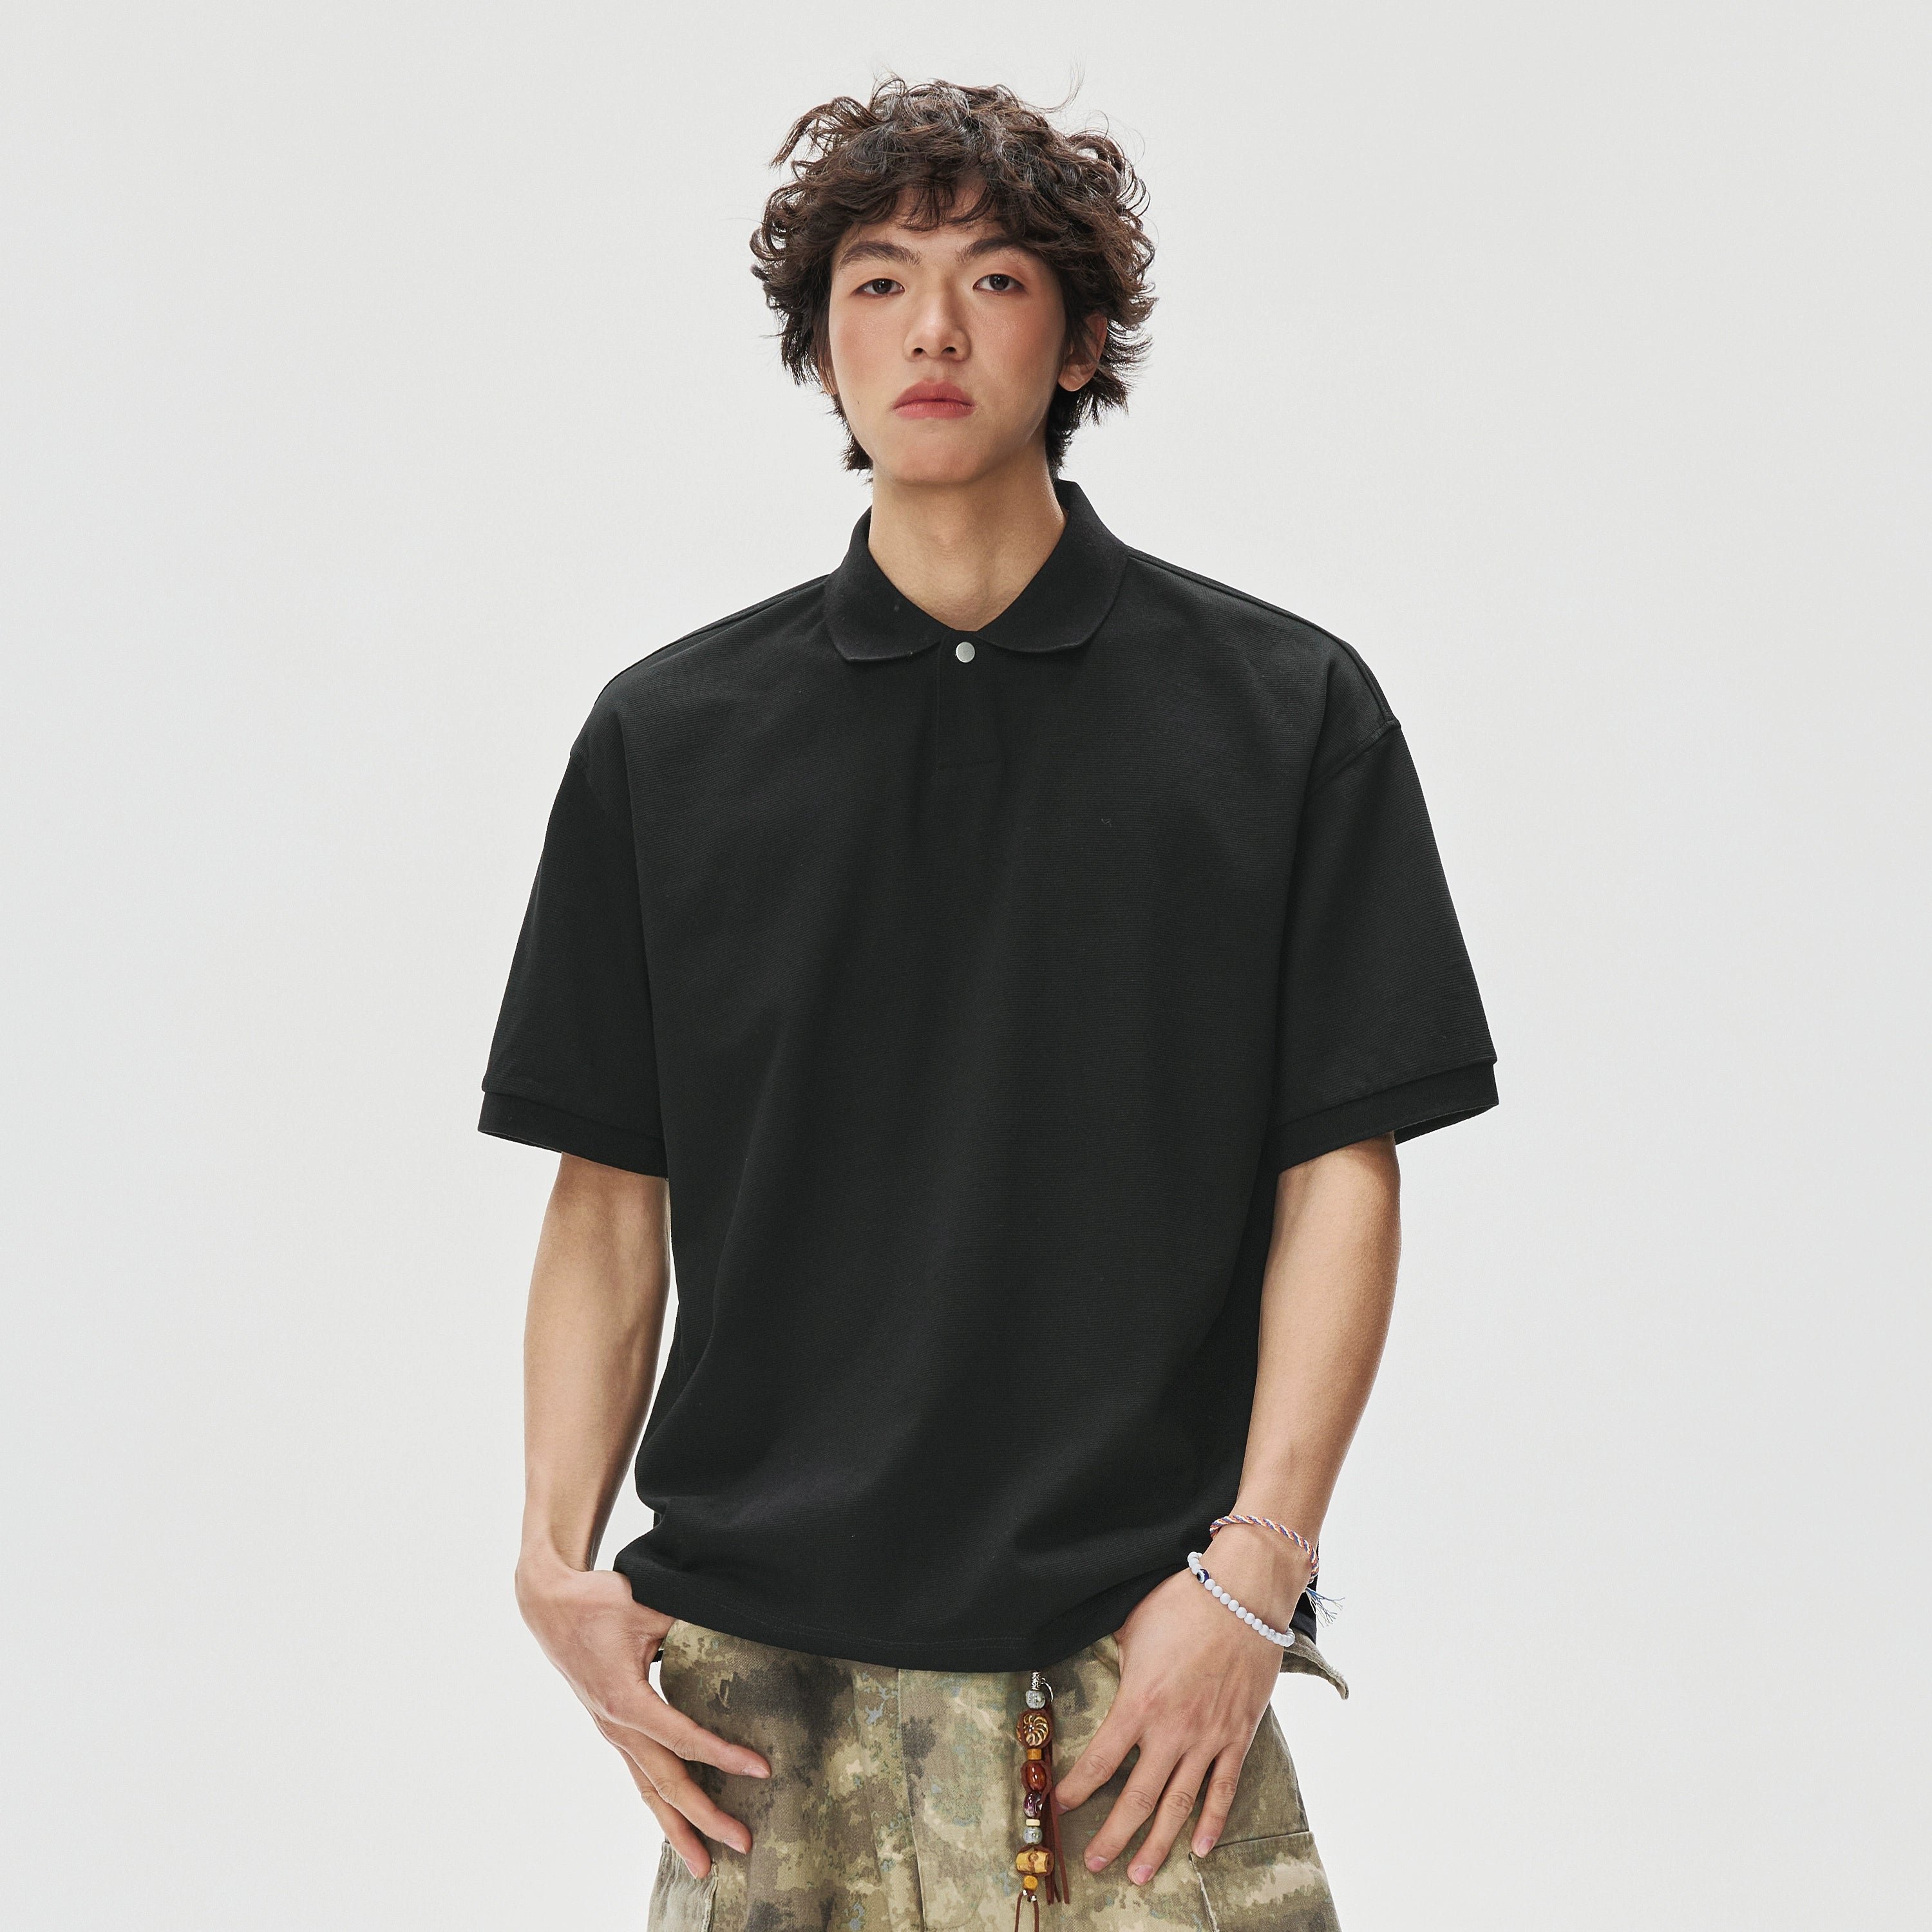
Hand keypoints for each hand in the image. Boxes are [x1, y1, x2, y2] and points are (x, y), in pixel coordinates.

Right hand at [515, 1555, 770, 1877]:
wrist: (550, 1605)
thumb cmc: (598, 1601)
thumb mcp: (646, 1603)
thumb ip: (688, 1616)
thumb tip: (734, 1613)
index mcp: (625, 1699)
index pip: (683, 1738)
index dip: (724, 1756)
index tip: (761, 1771)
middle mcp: (617, 1725)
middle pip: (666, 1782)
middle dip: (705, 1817)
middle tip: (743, 1843)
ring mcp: (613, 1732)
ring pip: (649, 1790)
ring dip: (678, 1828)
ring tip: (704, 1866)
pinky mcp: (614, 1729)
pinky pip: (640, 1775)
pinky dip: (661, 1804)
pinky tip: (678, 1826)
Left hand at [1051, 1531, 1310, 1877]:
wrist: (1243, 1595)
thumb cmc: (1185, 1602)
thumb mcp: (1133, 1625)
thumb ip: (1117, 1657)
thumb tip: (1101, 1661)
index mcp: (1139, 1702)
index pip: (1099, 1760)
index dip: (1075, 1789)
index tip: (1059, 1807)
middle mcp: (1172, 1730)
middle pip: (1137, 1798)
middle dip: (1112, 1836)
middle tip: (1095, 1864)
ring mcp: (1208, 1737)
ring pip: (1178, 1804)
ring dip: (1157, 1844)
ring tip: (1139, 1873)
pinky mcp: (1237, 1735)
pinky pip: (1223, 1789)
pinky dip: (1212, 1821)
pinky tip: (1199, 1848)